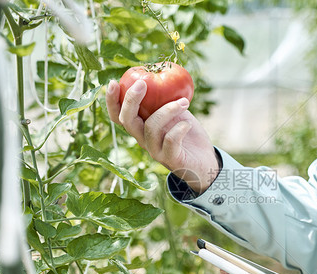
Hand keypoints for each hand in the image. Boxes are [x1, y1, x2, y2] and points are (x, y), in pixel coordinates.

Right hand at [106, 79, 218, 193]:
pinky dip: (178, 129)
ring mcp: (156, 151)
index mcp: (140, 126)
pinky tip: (188, 123)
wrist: (204, 160)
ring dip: (167, 110)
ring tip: (184, 102)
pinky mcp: (171, 159)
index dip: (112, 100)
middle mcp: (143, 139)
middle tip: (143, 83)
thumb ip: (165, 95)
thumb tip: (160, 70)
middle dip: (131, 100)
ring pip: (151, 128)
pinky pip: (170, 142)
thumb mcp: (175, 109)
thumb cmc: (187, 130)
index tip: (114, 82)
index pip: (118, 115)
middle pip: (127, 121)